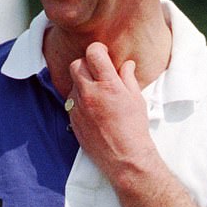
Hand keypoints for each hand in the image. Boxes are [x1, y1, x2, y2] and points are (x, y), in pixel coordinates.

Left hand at [66, 42, 156, 181]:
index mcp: (108, 85)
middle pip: (77, 64)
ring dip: (83, 82)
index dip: (98, 50)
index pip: (93, 53)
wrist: (124, 156)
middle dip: (87, 64)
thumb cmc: (134, 128)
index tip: (103, 54)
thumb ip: (128, 77)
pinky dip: (80, 99)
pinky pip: (71, 100)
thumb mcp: (136, 98)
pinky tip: (93, 107)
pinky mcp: (72, 119)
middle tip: (98, 71)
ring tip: (98, 92)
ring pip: (73, 82)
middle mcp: (90, 93)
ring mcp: (78, 107)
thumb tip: (126, 65)